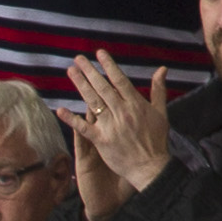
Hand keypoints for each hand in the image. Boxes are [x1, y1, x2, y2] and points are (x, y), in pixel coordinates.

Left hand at [67, 46, 177, 192]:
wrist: (150, 167)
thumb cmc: (157, 140)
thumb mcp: (161, 112)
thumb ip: (158, 90)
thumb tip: (162, 69)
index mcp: (136, 104)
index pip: (120, 80)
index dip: (109, 66)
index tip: (99, 53)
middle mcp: (122, 112)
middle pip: (103, 87)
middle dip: (90, 71)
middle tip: (78, 58)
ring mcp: (110, 126)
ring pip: (92, 102)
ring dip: (80, 85)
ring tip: (70, 71)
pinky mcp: (101, 140)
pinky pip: (83, 128)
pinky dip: (71, 119)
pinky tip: (60, 109)